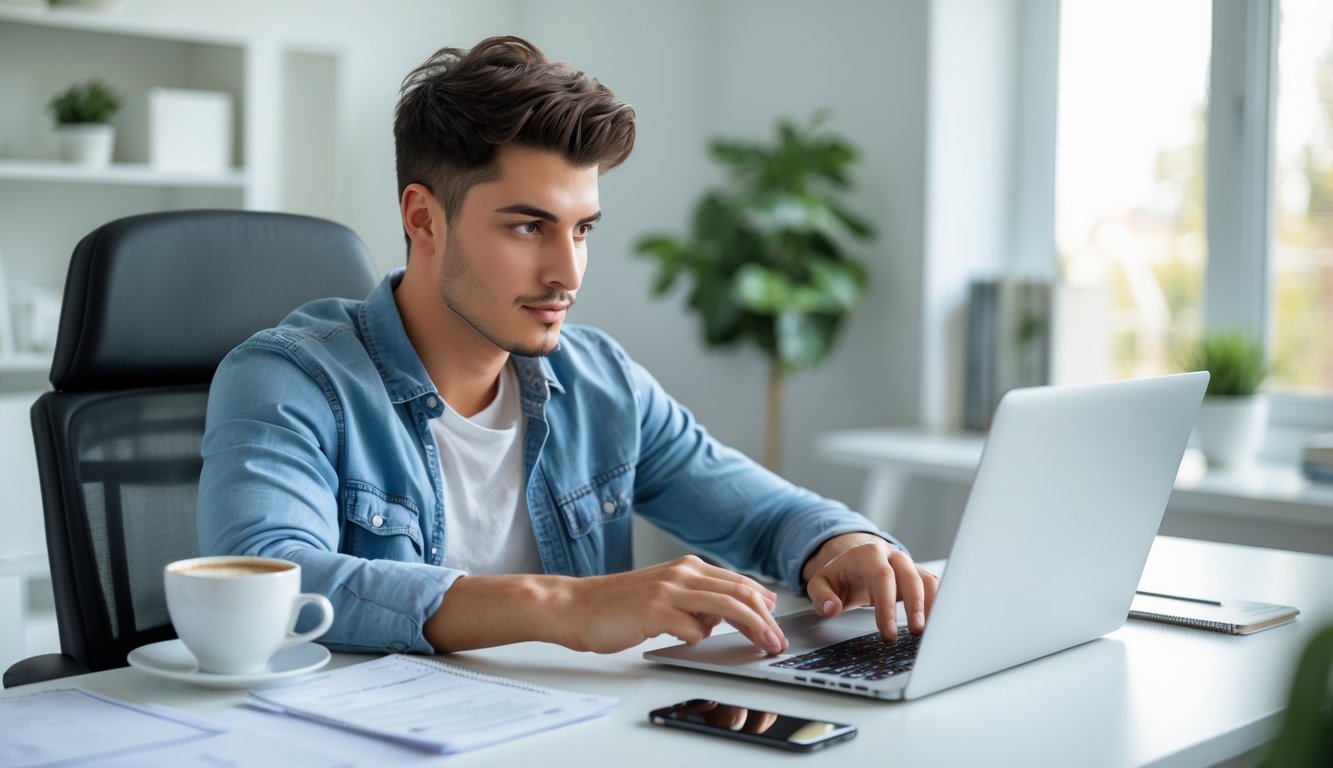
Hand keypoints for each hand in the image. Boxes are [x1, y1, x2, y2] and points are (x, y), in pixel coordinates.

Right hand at [556, 555, 786, 654]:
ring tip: (765, 645)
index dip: (763, 604)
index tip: (776, 623)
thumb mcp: (664, 593)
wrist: (575, 606)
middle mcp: (681, 573)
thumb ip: (695, 599)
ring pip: (726, 607)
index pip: (738, 582)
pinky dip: (700, 638)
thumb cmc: (618, 605)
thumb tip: (727, 615)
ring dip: (751, 628)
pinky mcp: (653, 612)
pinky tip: (691, 642)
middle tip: (778, 641)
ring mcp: (667, 591)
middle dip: (766, 619)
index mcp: (686, 567)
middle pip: (740, 592)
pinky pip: (692, 629)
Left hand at [802, 533, 937, 641]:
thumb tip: (831, 609)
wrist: (855, 562)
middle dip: (914, 605)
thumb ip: (822, 596)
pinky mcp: (918, 576)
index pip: (881, 577)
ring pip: (927, 580)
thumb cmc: (841, 575)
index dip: (886, 605)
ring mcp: (908, 565)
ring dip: (931, 605)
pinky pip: (934, 587)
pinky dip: (938, 605)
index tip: (887, 632)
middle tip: (915, 631)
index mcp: (868, 554)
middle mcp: (892, 556)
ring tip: (930, 631)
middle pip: (909, 577)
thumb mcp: (821, 582)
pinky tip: (936, 624)